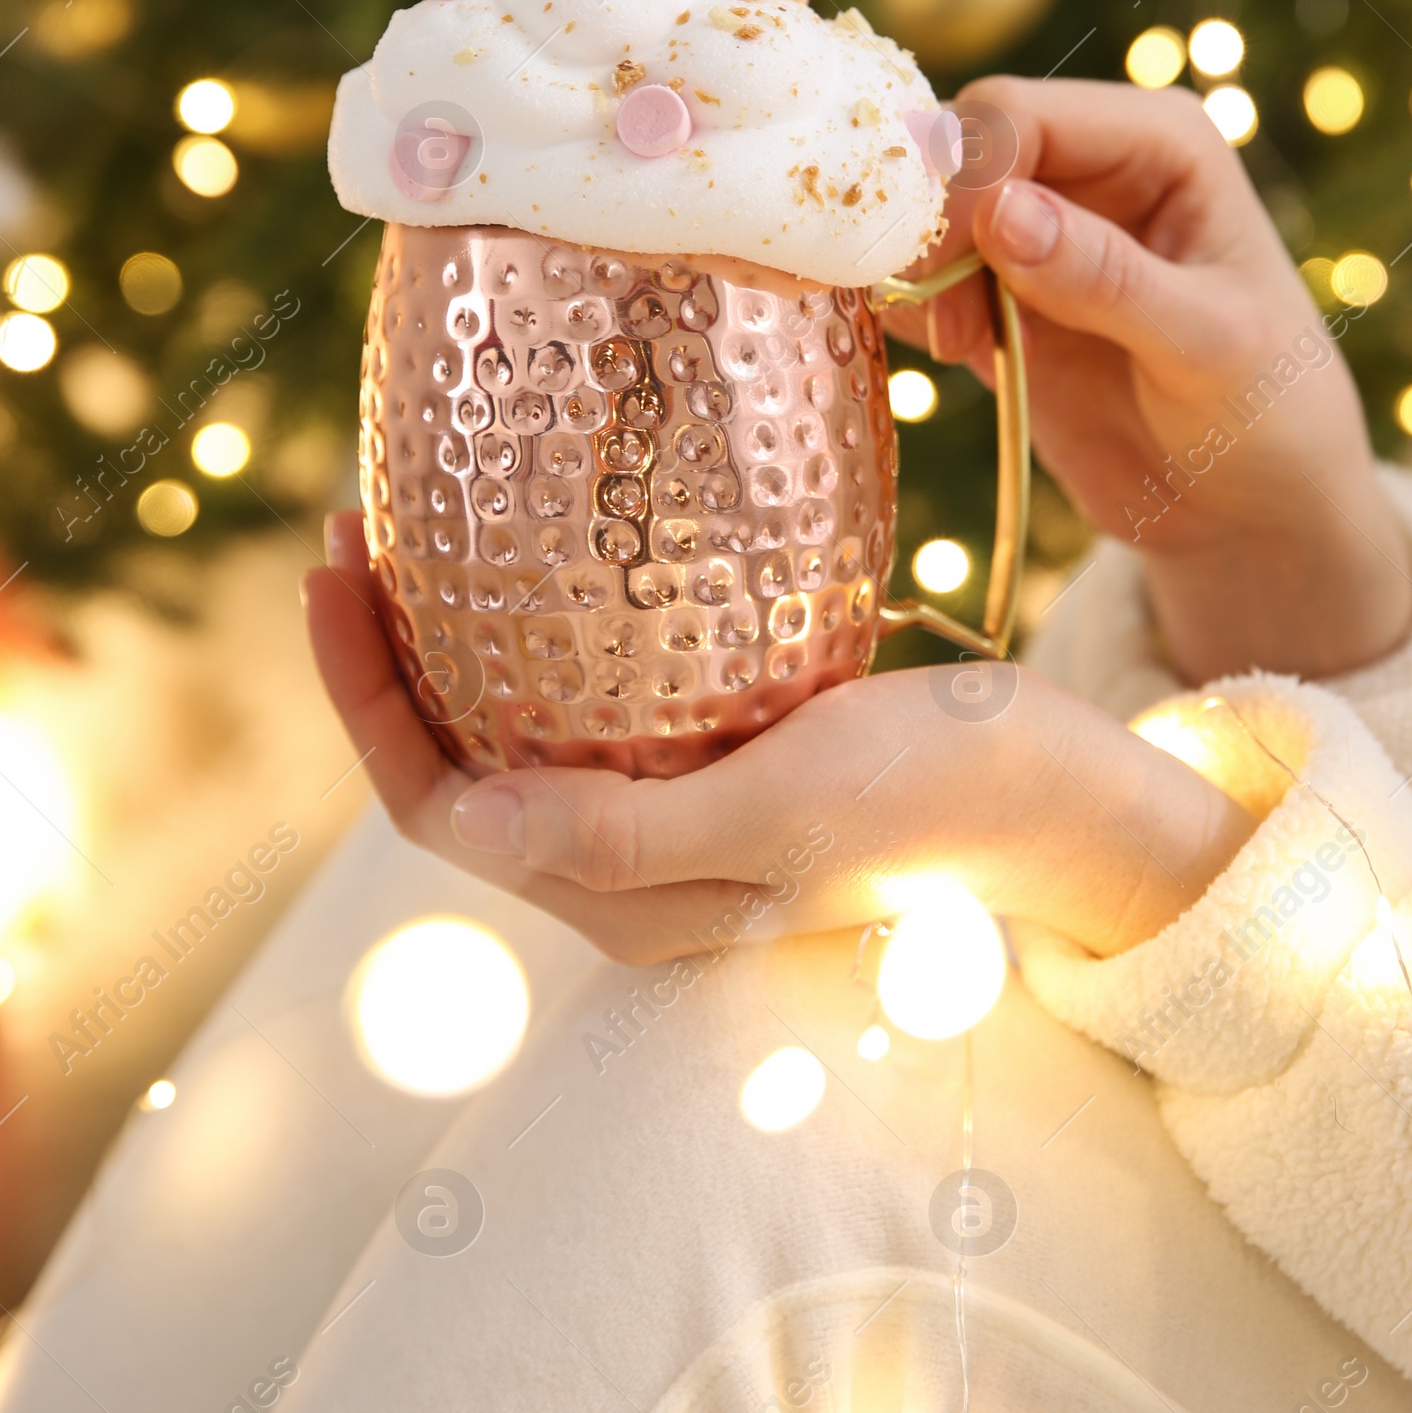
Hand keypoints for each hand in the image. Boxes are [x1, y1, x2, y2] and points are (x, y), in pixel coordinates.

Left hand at [305, 516, 1250, 965]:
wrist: (1073, 799)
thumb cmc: (940, 799)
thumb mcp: (784, 804)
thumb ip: (629, 830)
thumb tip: (461, 823)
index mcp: (624, 900)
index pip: (438, 806)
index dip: (362, 700)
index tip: (337, 567)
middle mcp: (630, 869)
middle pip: (457, 761)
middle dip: (387, 654)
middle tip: (360, 518)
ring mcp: (675, 814)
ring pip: (519, 723)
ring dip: (455, 631)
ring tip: (426, 512)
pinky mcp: (721, 759)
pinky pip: (596, 693)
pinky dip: (546, 621)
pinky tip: (556, 538)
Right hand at [885, 77, 1411, 686]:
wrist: (1251, 507)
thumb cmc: (1270, 412)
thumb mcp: (1206, 345)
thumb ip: (1107, 277)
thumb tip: (999, 209)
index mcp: (1158, 142)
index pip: (1019, 118)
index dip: (965, 180)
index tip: (946, 270)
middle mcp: (1093, 168)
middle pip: (957, 152)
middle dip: (932, 229)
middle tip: (952, 325)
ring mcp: (1043, 232)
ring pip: (929, 216)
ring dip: (920, 278)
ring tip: (963, 348)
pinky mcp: (1004, 297)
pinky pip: (925, 280)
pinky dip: (912, 310)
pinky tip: (950, 354)